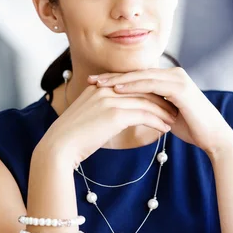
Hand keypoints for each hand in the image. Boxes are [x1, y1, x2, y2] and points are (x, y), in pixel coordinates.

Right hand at [37, 84, 176, 169]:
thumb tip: (118, 115)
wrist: (59, 147)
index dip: (148, 92)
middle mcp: (105, 89)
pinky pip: (144, 115)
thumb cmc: (73, 137)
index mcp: (98, 87)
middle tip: (174, 108)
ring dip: (162, 111)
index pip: (131, 85)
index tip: (162, 101)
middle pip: (141, 90)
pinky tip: (165, 128)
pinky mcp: (115, 114)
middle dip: (160, 99)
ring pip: (145, 102)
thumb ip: (103, 109)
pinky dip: (157, 121)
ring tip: (173, 120)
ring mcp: (110, 100)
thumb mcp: (88, 116)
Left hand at [89, 67, 232, 157]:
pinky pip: (151, 84)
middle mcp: (173, 73)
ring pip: (141, 77)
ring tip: (98, 84)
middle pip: (136, 73)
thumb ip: (153, 107)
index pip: (137, 77)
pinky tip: (117, 90)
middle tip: (90, 79)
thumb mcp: (166, 114)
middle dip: (112, 77)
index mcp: (169, 78)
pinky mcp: (179, 87)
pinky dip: (132, 86)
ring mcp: (177, 78)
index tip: (95, 84)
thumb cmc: (192, 128)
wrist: (213, 137)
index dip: (116, 80)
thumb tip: (135, 110)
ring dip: (118, 80)